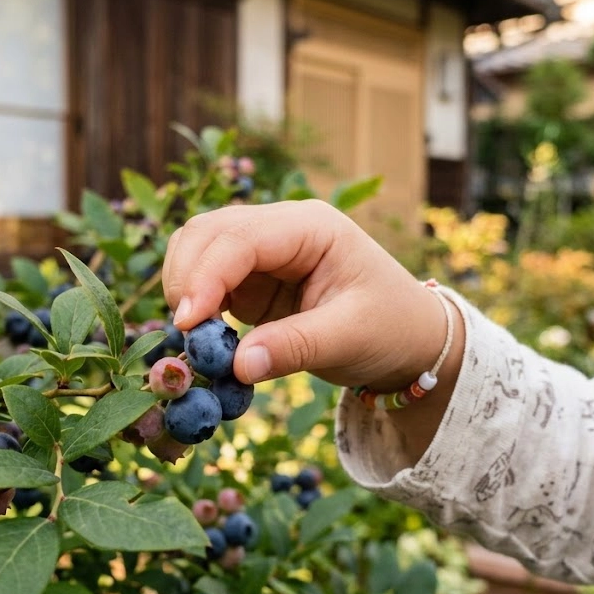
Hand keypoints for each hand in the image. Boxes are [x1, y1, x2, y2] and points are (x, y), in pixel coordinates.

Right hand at [162, 200, 449, 389]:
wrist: (408, 338)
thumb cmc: (391, 328)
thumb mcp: (351, 338)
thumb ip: (294, 348)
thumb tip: (237, 366)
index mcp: (311, 227)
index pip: (240, 237)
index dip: (205, 276)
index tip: (188, 323)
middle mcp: (282, 228)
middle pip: (207, 232)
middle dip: (186, 278)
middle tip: (185, 334)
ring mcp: (264, 251)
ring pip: (198, 249)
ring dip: (184, 287)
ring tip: (194, 336)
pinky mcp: (252, 278)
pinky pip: (207, 279)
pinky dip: (195, 304)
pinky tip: (204, 335)